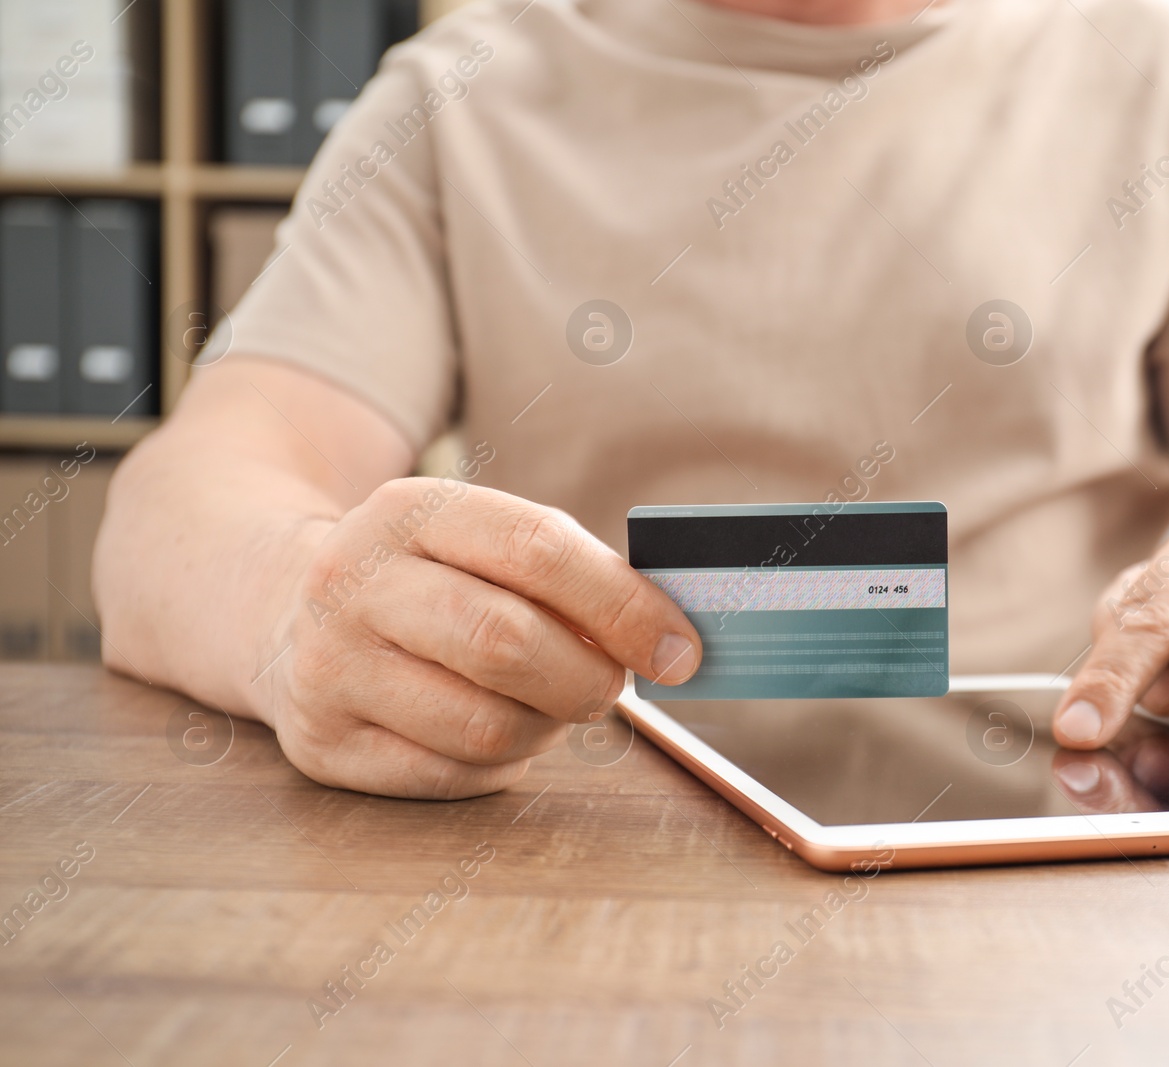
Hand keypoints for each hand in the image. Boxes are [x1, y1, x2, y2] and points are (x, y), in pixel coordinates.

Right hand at [260, 478, 701, 797]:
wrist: (279, 610)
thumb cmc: (427, 577)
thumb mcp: (480, 541)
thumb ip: (570, 573)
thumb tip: (671, 639)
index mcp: (413, 510)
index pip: (538, 550)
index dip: (625, 605)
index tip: (681, 650)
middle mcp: (356, 581)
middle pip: (509, 643)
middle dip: (588, 678)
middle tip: (612, 687)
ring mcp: (330, 666)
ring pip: (486, 724)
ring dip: (546, 726)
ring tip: (545, 703)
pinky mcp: (323, 744)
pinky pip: (451, 775)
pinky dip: (499, 763)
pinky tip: (491, 731)